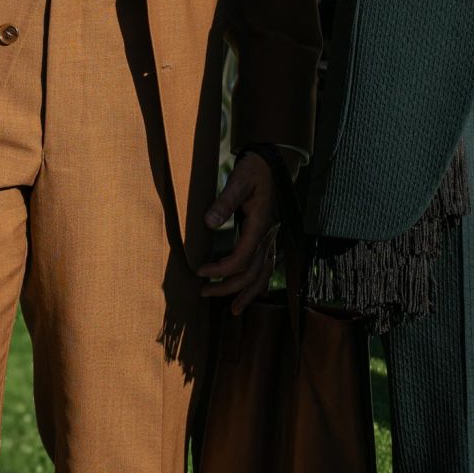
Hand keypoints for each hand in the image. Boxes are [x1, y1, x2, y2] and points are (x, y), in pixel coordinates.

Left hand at [202, 152, 280, 314]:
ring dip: (247, 293)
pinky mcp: (269, 237)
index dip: (220, 270)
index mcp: (260, 225)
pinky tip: (249, 292)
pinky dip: (257, 283)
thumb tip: (209, 222)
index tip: (199, 271)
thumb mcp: (239, 179)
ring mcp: (272, 238)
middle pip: (252, 273)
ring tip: (234, 310)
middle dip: (228, 288)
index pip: (241, 259)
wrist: (274, 162)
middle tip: (204, 293)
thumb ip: (225, 201)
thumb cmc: (254, 169)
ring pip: (263, 274)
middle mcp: (269, 236)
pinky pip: (266, 267)